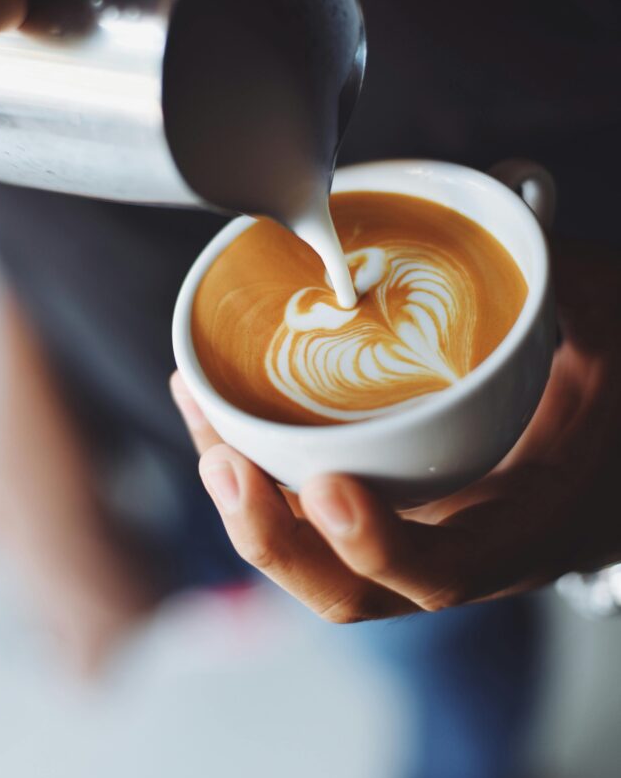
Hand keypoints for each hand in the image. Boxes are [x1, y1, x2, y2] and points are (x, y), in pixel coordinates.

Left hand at [172, 241, 620, 622]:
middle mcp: (453, 549)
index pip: (442, 573)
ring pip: (313, 554)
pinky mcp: (379, 511)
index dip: (377, 547)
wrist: (604, 462)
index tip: (327, 488)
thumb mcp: (606, 340)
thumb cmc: (611, 407)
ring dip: (244, 502)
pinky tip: (216, 407)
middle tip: (222, 463)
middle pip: (348, 589)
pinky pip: (305, 513)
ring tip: (198, 411)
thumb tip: (518, 187)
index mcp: (520, 529)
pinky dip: (256, 468)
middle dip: (272, 538)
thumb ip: (562, 281)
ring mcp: (409, 537)